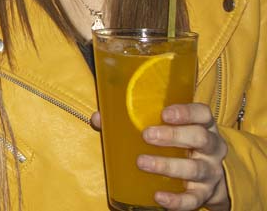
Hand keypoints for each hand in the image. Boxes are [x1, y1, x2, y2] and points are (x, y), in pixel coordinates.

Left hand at [91, 104, 230, 210]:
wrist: (207, 176)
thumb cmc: (179, 143)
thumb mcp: (166, 128)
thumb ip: (133, 120)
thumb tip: (99, 117)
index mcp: (202, 125)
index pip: (203, 113)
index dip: (186, 112)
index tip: (165, 113)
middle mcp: (211, 147)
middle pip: (200, 138)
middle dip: (173, 136)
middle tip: (147, 135)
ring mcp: (210, 171)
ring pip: (195, 168)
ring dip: (168, 166)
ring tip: (142, 162)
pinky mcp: (204, 194)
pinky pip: (193, 199)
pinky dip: (177, 200)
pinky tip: (159, 197)